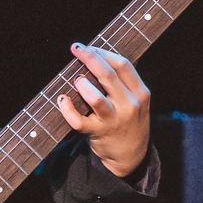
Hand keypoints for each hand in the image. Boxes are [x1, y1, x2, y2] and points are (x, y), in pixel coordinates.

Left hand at [54, 42, 151, 178]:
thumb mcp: (136, 100)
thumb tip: (95, 57)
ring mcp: (113, 120)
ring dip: (82, 85)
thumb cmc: (129, 121)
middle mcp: (129, 105)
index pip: (123, 65)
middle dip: (90, 58)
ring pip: (95, 99)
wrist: (130, 156)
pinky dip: (67, 109)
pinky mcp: (97, 133)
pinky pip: (78, 121)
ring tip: (76, 80)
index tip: (89, 46)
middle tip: (76, 49)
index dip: (103, 52)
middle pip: (108, 75)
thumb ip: (123, 82)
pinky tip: (62, 99)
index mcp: (140, 93)